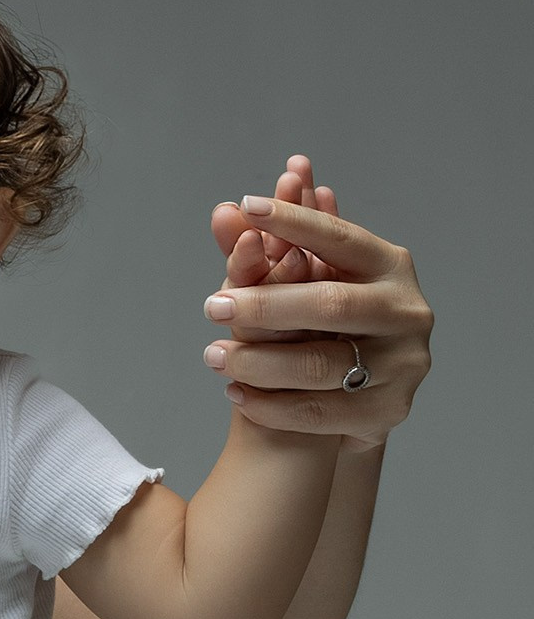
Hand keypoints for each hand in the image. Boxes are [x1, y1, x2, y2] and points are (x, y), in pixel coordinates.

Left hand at [204, 155, 431, 452]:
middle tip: (212, 306)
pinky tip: (235, 392)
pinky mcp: (388, 410)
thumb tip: (224, 213)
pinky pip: (319, 410)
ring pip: (321, 363)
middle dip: (265, 305)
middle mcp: (405, 310)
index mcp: (390, 265)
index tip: (247, 208)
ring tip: (214, 355)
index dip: (295, 221)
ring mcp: (403, 362)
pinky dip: (270, 404)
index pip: (340, 238)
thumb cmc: (323, 328)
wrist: (355, 400)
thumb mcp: (300, 284)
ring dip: (258, 360)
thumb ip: (266, 250)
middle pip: (331, 304)